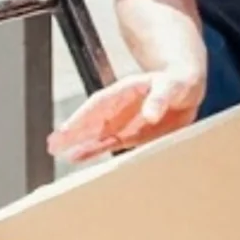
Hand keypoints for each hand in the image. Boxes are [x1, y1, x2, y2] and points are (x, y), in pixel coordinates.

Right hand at [48, 68, 204, 162]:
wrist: (188, 89)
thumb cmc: (178, 81)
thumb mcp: (173, 86)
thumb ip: (160, 99)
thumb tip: (151, 115)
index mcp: (126, 91)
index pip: (99, 104)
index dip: (83, 116)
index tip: (67, 128)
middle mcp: (119, 108)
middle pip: (91, 120)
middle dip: (72, 132)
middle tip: (51, 145)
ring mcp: (123, 122)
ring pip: (95, 134)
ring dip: (78, 143)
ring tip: (57, 153)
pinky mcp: (131, 135)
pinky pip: (109, 144)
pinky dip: (94, 151)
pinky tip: (77, 158)